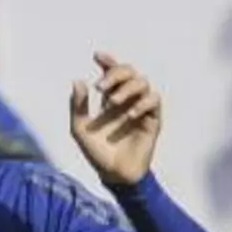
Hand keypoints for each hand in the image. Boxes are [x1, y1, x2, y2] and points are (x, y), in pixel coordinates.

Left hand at [69, 52, 161, 186]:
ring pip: (143, 82)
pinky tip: (129, 114)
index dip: (107, 62)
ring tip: (113, 102)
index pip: (112, 73)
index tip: (97, 56)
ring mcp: (141, 109)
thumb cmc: (97, 153)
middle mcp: (127, 100)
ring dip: (127, 88)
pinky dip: (142, 103)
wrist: (114, 175)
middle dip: (115, 74)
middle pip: (129, 72)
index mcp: (111, 100)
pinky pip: (154, 100)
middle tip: (101, 87)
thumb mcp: (80, 129)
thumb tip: (77, 81)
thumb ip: (78, 106)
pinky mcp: (153, 120)